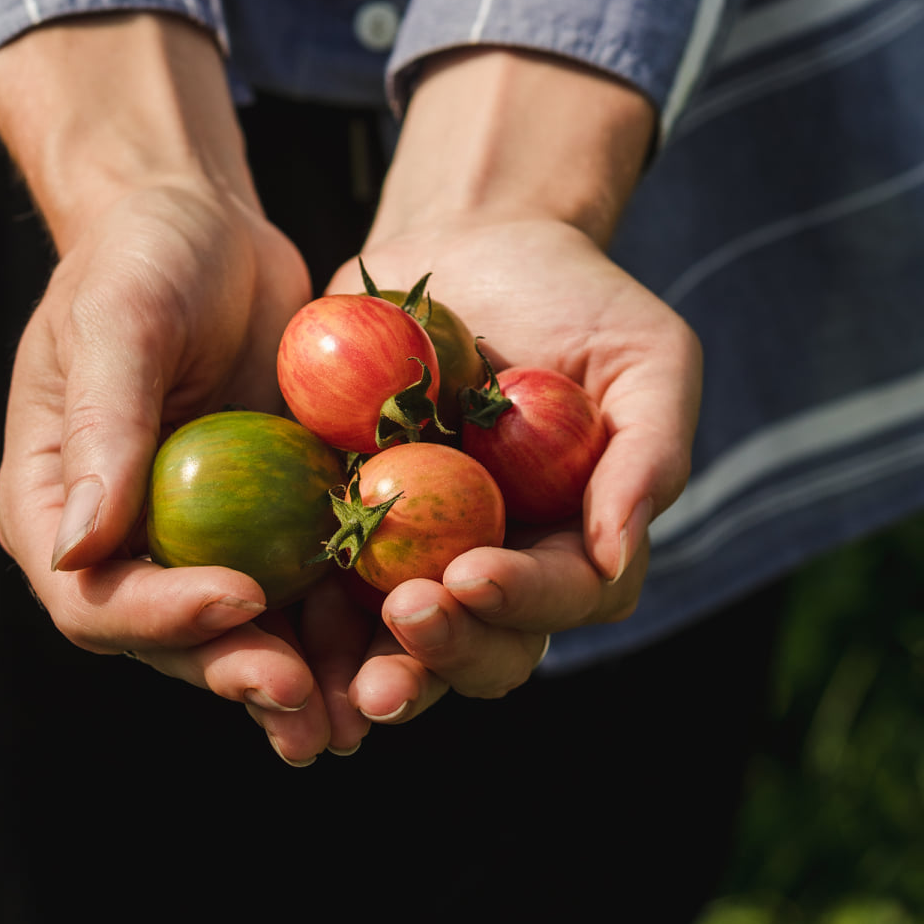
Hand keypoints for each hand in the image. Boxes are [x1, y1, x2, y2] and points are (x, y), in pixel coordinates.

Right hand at [0, 15, 341, 763]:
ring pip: (245, 636)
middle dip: (239, 672)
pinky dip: (347, 628)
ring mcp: (200, 543)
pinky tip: (398, 652)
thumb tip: (76, 549)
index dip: (161, 618)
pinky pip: (306, 591)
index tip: (238, 601)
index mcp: (59, 509)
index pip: (95, 598)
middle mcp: (126, 545)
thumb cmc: (139, 260)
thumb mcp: (116, 325)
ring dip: (300, 680)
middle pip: (173, 641)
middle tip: (303, 700)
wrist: (206, 230)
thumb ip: (101, 431)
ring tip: (356, 717)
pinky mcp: (269, 527)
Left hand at [322, 46, 697, 724]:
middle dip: (449, 652)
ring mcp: (420, 555)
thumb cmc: (575, 298)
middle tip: (407, 617)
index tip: (473, 575)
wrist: (468, 246)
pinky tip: (275, 626)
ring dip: (379, 668)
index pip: (566, 595)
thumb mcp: (645, 357)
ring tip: (347, 676)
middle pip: (488, 648)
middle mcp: (501, 565)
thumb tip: (618, 555)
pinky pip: (326, 592)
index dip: (524, 599)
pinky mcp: (347, 528)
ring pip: (404, 645)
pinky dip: (308, 627)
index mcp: (577, 540)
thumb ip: (648, 455)